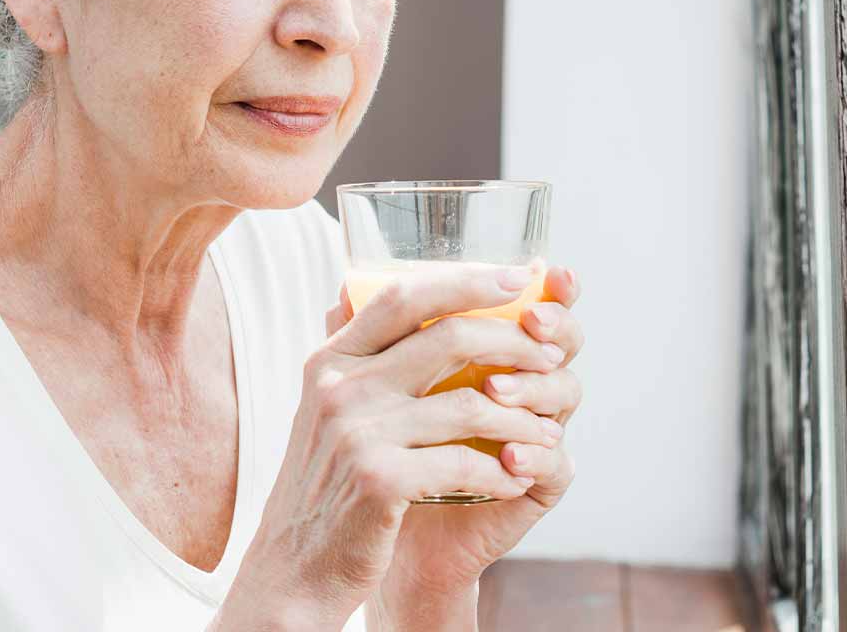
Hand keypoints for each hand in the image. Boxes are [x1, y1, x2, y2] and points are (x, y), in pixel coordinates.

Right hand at [218, 262, 568, 628]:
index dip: (466, 281)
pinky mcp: (379, 481)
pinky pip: (465, 461)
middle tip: (552, 356)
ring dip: (522, 418)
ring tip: (548, 431)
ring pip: (469, 402)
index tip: (518, 278)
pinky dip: (501, 470)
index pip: (402, 296)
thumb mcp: (324, 411)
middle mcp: (340, 387)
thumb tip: (364, 289)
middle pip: (448, 337)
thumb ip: (355, 358)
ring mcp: (357, 433)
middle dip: (515, 342)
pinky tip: (516, 478)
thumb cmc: (326, 487)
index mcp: (330, 361)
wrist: (294, 568)